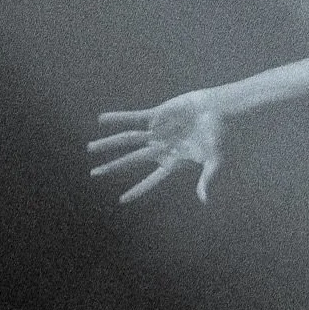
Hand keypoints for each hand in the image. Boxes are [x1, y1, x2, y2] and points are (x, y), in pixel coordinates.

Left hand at [87, 90, 225, 204]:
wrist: (218, 109)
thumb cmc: (217, 136)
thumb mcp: (214, 160)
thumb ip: (206, 179)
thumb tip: (204, 200)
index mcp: (172, 162)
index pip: (151, 180)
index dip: (137, 190)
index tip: (122, 200)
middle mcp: (159, 149)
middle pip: (130, 160)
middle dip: (112, 167)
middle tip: (93, 174)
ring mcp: (155, 132)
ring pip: (127, 140)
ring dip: (108, 143)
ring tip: (90, 148)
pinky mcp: (156, 115)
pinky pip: (133, 118)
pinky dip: (118, 118)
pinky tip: (101, 119)